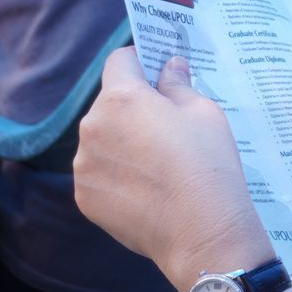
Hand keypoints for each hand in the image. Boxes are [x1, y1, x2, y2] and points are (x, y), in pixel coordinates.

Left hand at [73, 48, 271, 290]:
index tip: (157, 71)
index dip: (140, 61)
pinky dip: (116, 173)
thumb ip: (178, 85)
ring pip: (102, 139)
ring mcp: (83, 165)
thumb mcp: (204, 112)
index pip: (120, 61)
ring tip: (158, 163)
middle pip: (109, 103)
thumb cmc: (207, 164)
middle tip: (167, 125)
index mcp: (121, 98)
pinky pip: (98, 172)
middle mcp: (92, 127)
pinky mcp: (84, 196)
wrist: (200, 230)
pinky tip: (147, 187)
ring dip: (122, 141)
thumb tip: (169, 67)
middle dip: (133, 107)